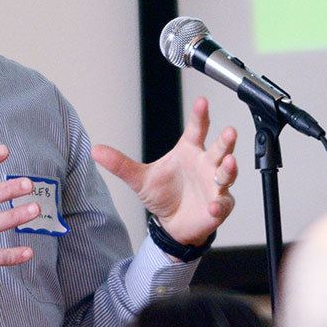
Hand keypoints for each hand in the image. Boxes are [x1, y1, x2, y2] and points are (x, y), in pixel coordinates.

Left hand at [92, 97, 236, 246]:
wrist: (172, 224)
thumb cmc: (163, 194)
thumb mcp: (140, 179)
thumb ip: (120, 164)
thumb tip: (96, 150)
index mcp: (189, 151)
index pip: (197, 129)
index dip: (200, 115)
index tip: (202, 102)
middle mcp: (206, 165)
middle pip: (220, 148)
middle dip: (226, 140)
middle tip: (229, 131)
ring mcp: (215, 185)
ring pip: (227, 173)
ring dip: (230, 168)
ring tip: (229, 163)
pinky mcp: (219, 206)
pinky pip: (223, 204)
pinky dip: (219, 205)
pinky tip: (214, 206)